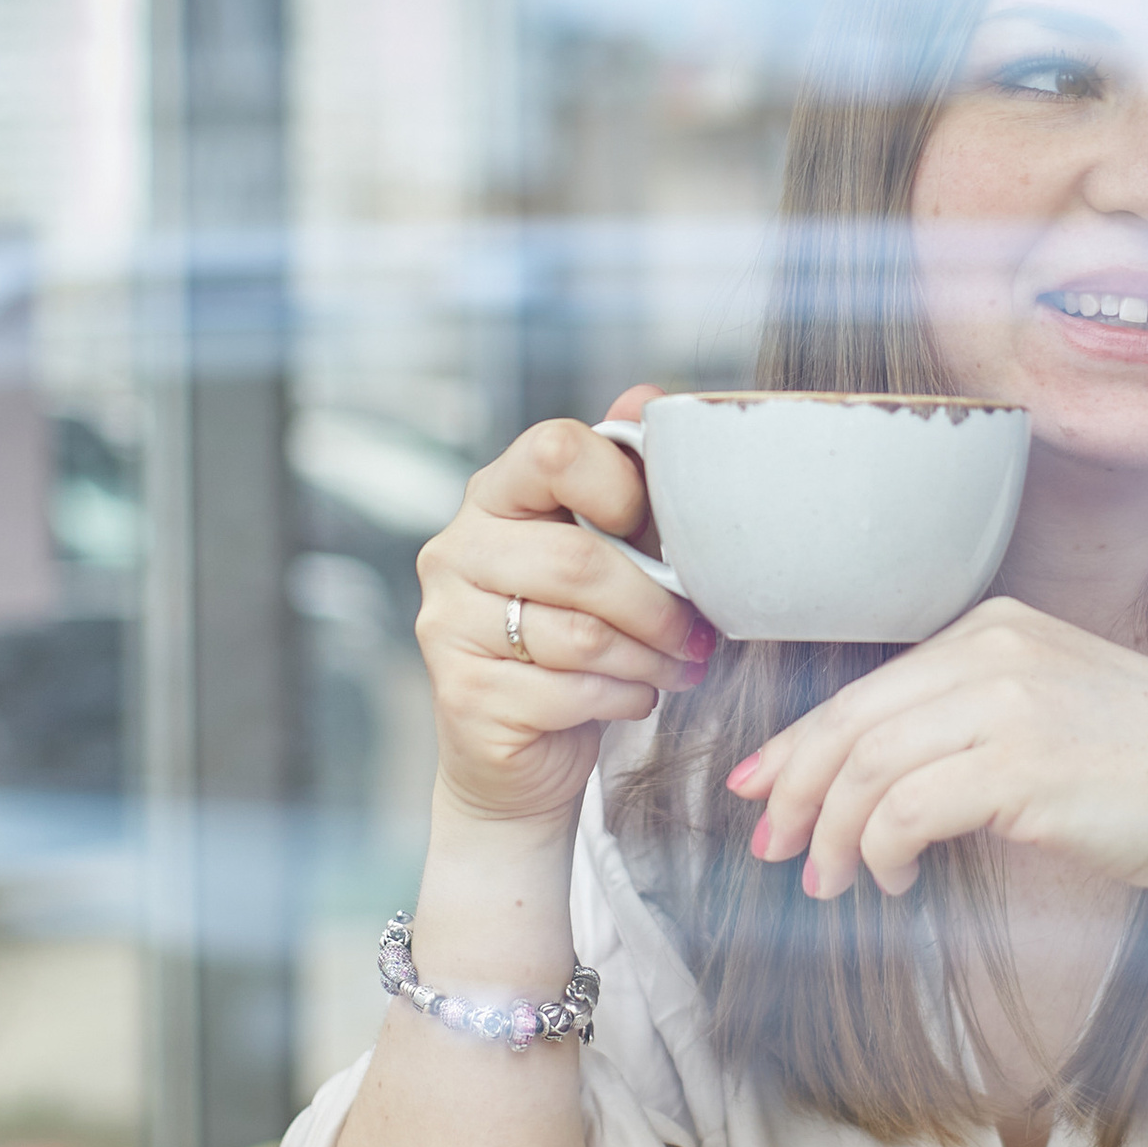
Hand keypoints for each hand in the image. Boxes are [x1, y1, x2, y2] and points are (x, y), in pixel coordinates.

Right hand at [414, 389, 715, 835]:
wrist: (522, 751)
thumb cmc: (575, 635)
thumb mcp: (605, 551)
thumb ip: (623, 479)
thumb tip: (649, 395)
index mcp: (493, 498)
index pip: (553, 450)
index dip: (622, 486)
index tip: (656, 530)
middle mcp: (455, 552)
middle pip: (578, 560)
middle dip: (657, 603)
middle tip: (700, 631)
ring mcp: (448, 625)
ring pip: (581, 634)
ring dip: (651, 657)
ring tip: (679, 665)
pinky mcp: (464, 695)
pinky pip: (571, 690)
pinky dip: (624, 697)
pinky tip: (635, 697)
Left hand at [724, 600, 1147, 910]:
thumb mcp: (1053, 710)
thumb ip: (975, 716)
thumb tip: (882, 774)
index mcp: (997, 626)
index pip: (868, 688)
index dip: (801, 743)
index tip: (762, 787)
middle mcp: (995, 650)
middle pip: (851, 723)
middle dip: (797, 790)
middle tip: (773, 846)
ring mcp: (1008, 703)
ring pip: (867, 770)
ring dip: (835, 835)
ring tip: (831, 882)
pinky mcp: (1020, 767)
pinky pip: (905, 811)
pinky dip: (880, 851)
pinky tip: (892, 881)